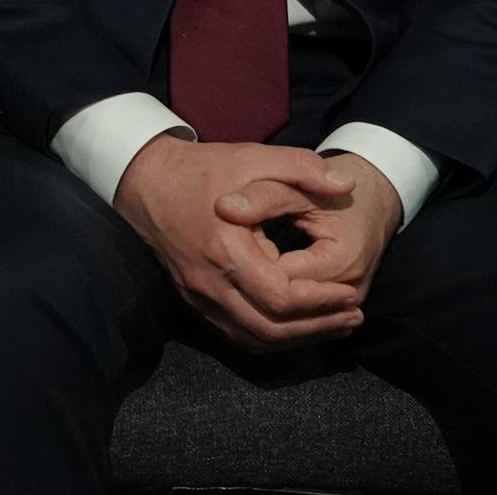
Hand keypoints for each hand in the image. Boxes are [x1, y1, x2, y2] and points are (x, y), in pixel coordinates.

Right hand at [114, 135, 365, 350]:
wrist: (143, 179)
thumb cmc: (200, 169)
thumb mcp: (253, 157)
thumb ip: (303, 167)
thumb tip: (347, 187)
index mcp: (226, 250)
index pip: (282, 298)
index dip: (322, 302)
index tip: (351, 295)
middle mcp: (210, 282)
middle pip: (271, 330)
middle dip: (318, 328)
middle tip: (353, 318)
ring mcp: (197, 296)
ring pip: (253, 339)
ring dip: (296, 339)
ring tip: (330, 326)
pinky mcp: (192, 300)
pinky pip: (235, 334)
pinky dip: (268, 337)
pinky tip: (292, 327)